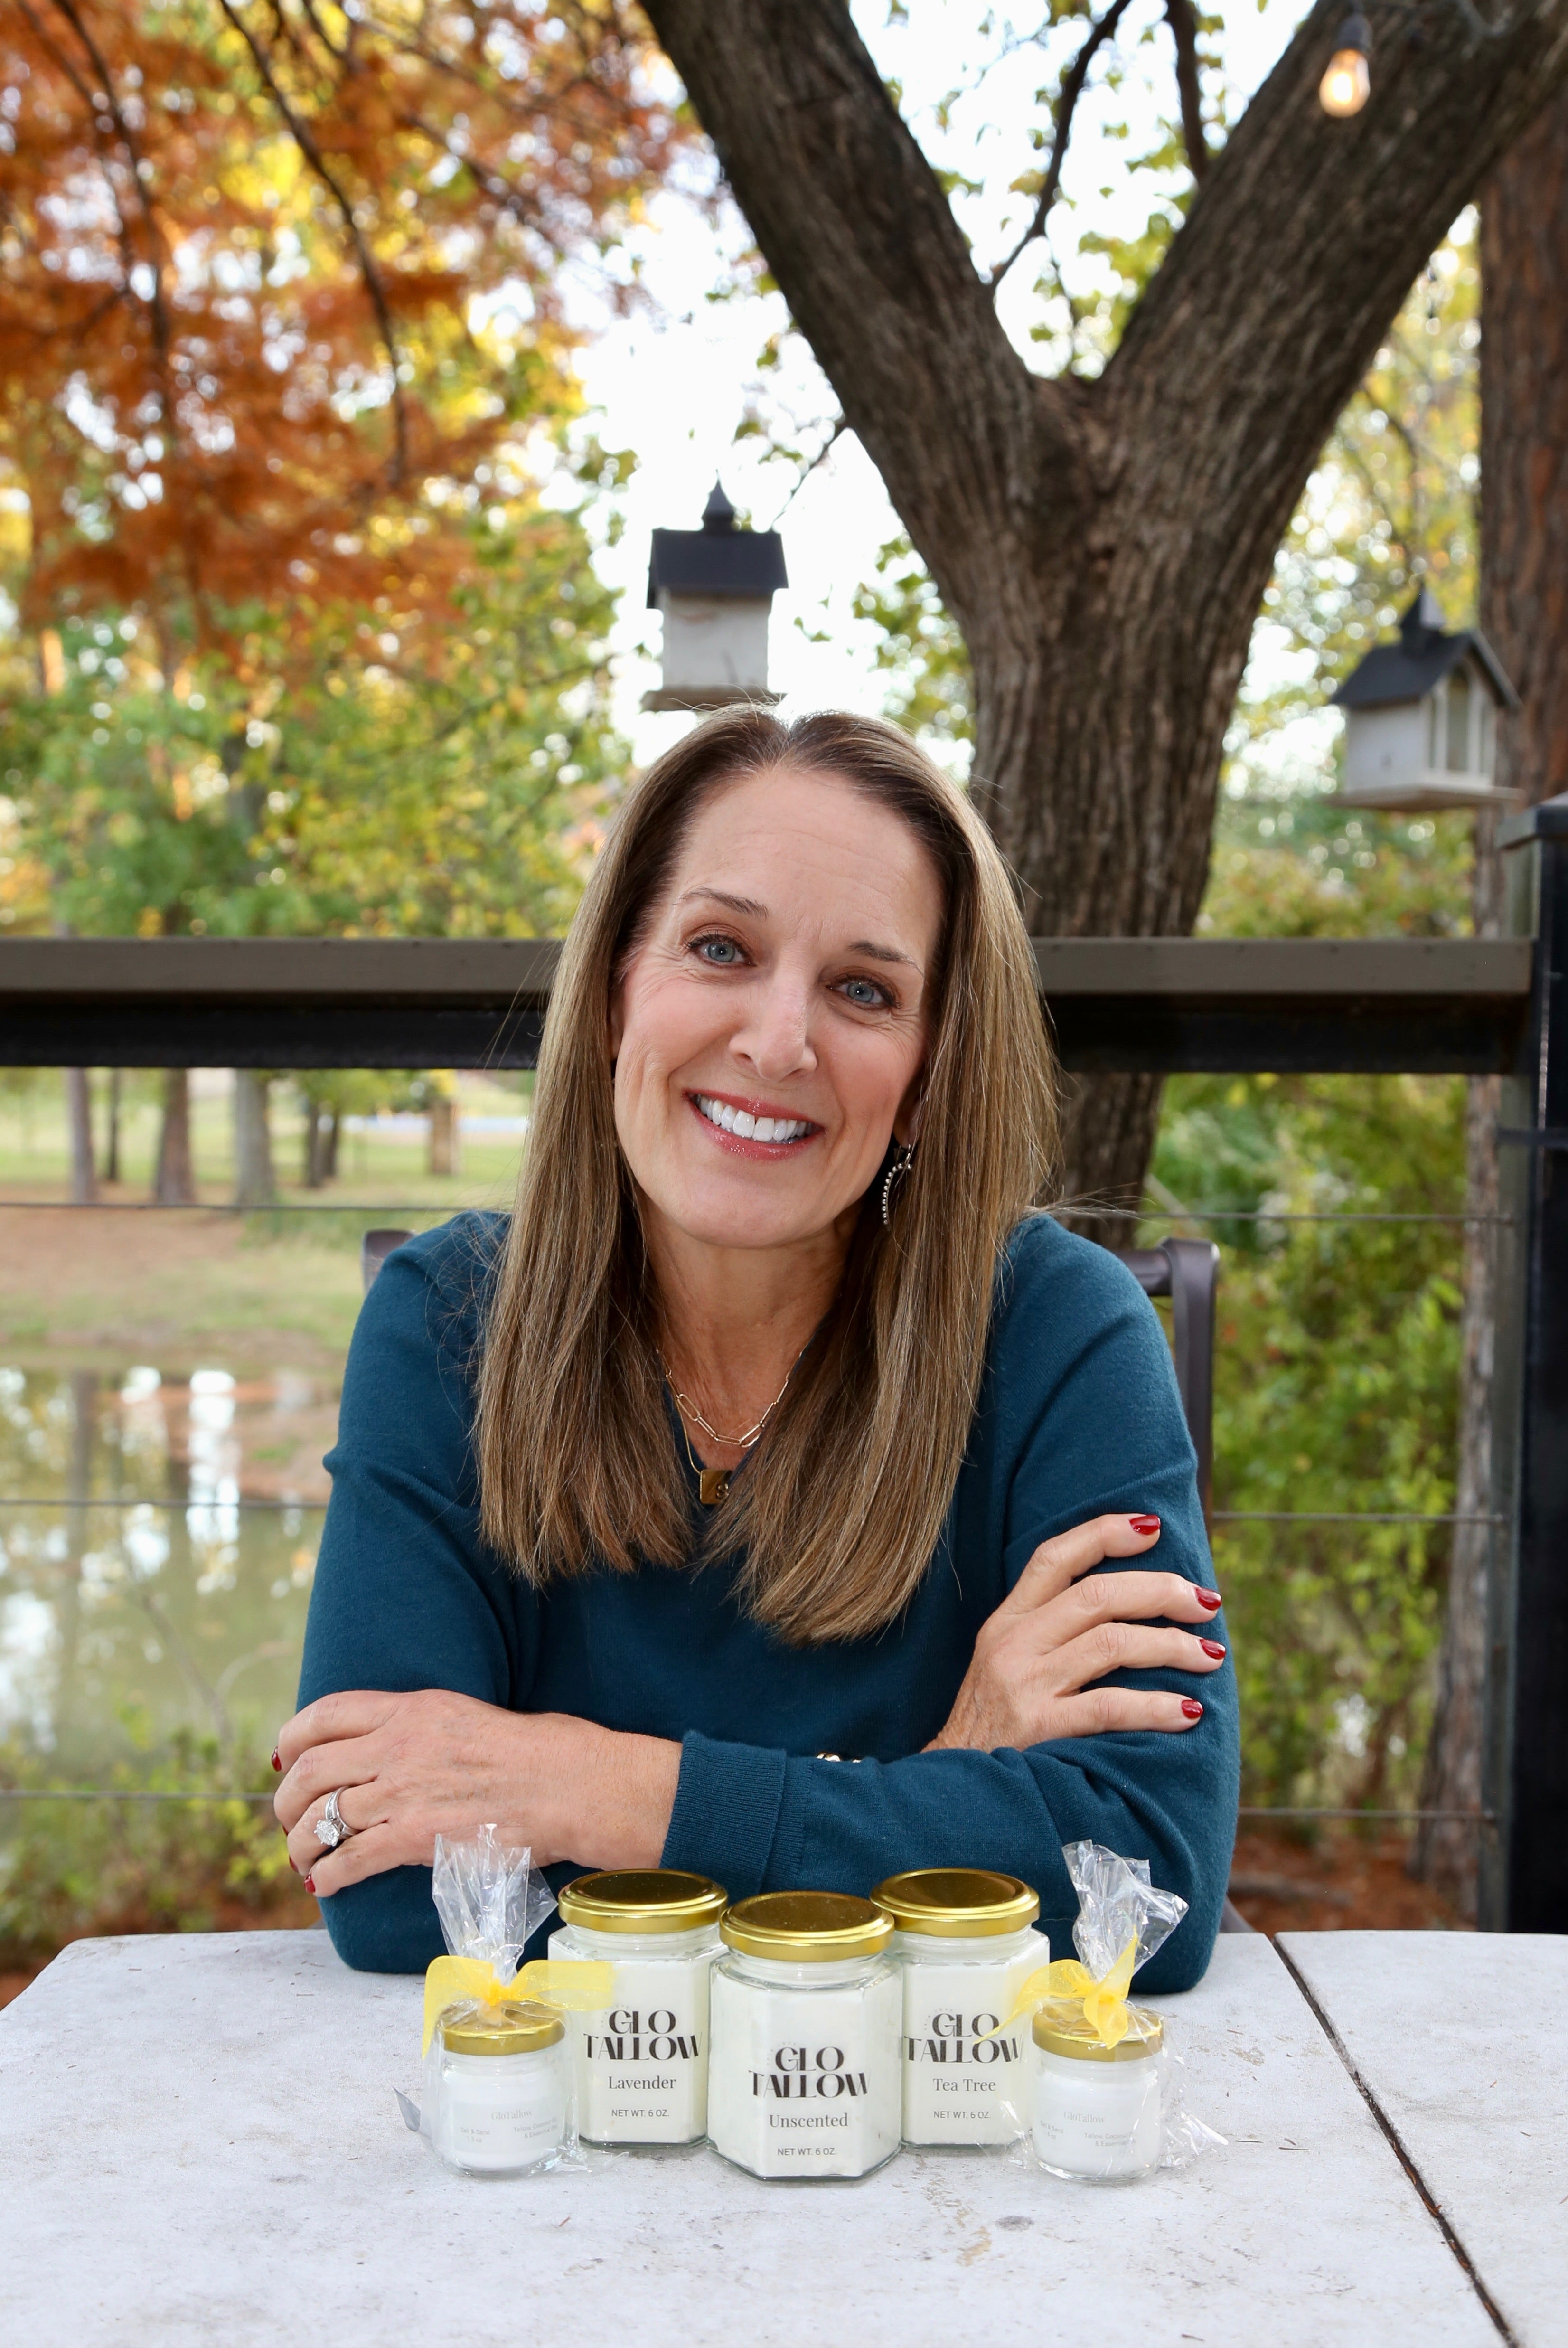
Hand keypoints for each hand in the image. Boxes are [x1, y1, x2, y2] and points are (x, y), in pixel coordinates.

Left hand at [272, 1690, 680, 1898]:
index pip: (324, 1714)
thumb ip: (420, 1730)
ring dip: (300, 1845)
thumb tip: (395, 1754)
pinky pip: (348, 1859)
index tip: (284, 1761)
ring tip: (302, 1859)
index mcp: (411, 1710)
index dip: (291, 1740)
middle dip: (286, 1802)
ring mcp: (403, 1791)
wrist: (569, 1785)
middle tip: (288, 1821)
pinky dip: (328, 1875)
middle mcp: (397, 1746)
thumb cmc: (536, 1751)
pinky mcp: (414, 1837)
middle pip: (309, 1771)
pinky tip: (324, 1884)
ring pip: (320, 1819)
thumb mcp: (466, 1715)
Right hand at [926, 1514, 1224, 1752]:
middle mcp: (1013, 1644)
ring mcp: (1025, 1684)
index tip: (1154, 1528)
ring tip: (1210, 1657)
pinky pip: (1110, 1708)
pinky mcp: (1039, 1729)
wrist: (954, 1787)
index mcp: (1007, 1622)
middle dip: (1161, 1591)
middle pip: (1096, 1594)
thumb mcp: (1006, 1662)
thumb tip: (1134, 1603)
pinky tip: (1189, 1713)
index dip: (1105, 1534)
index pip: (1054, 1556)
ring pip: (1112, 1643)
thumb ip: (1052, 1631)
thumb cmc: (995, 1725)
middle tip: (1207, 1604)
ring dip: (1172, 1646)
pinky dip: (1156, 1707)